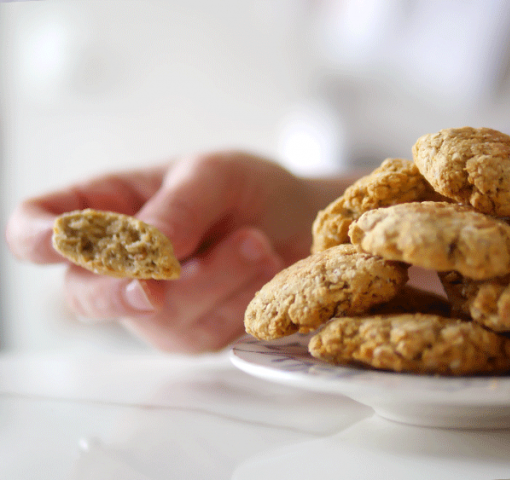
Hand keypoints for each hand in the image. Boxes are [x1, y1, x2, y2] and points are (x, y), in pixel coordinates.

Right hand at [6, 151, 337, 351]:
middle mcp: (117, 267)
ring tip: (256, 242)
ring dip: (218, 279)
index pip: (37, 228)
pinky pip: (208, 333)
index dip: (36, 237)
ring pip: (161, 317)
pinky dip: (242, 299)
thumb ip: (178, 208)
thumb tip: (143, 255)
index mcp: (105, 210)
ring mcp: (154, 308)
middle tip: (167, 267)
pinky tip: (264, 268)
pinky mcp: (195, 334)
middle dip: (127, 286)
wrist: (295, 219)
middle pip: (85, 296)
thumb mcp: (214, 176)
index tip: (60, 239)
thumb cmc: (244, 188)